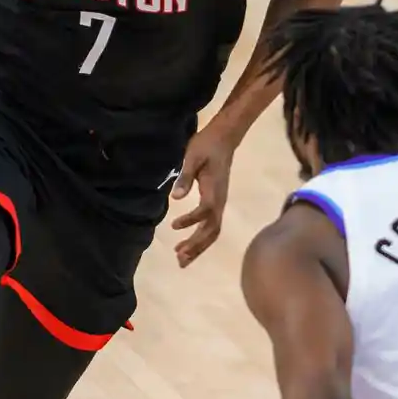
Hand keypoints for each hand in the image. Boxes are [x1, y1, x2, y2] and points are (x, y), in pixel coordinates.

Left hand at [169, 126, 236, 266]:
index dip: (191, 220)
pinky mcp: (218, 203)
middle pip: (211, 229)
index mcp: (214, 190)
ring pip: (213, 232)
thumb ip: (185, 176)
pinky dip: (201, 239)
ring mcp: (221, 203)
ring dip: (198, 247)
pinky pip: (212, 227)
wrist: (224, 139)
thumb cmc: (207, 145)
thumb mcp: (192, 156)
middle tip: (178, 257)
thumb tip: (175, 197)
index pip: (205, 211)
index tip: (173, 225)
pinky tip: (188, 246)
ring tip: (181, 259)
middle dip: (196, 245)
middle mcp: (220, 201)